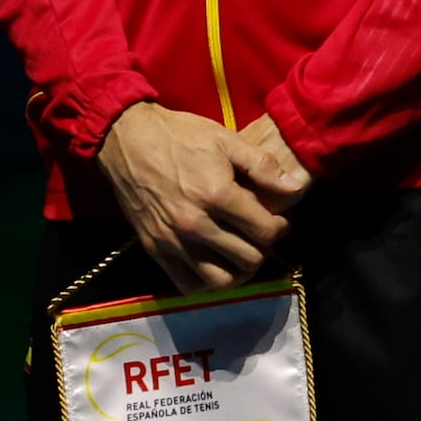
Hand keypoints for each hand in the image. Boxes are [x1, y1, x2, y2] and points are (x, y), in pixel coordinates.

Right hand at [98, 102, 296, 290]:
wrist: (126, 139)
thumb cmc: (180, 135)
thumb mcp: (226, 139)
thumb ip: (263, 166)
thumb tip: (295, 188)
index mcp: (217, 195)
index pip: (265, 231)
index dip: (280, 228)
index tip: (278, 221)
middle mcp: (196, 224)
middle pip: (248, 259)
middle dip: (262, 248)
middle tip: (260, 235)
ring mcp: (173, 241)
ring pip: (220, 280)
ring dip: (238, 271)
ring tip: (240, 254)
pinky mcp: (155, 249)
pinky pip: (187, 284)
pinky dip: (206, 282)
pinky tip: (213, 264)